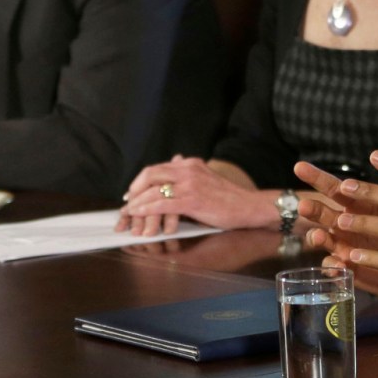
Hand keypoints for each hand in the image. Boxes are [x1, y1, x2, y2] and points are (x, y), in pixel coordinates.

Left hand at [117, 156, 274, 234]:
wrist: (249, 206)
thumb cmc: (229, 198)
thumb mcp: (206, 179)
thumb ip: (188, 174)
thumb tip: (172, 163)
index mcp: (191, 163)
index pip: (157, 168)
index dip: (140, 180)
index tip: (132, 192)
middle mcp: (188, 170)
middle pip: (150, 174)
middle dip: (134, 189)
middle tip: (127, 202)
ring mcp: (190, 185)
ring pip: (152, 190)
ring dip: (136, 203)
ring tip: (128, 213)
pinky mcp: (192, 200)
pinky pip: (161, 204)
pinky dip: (146, 210)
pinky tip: (139, 215)